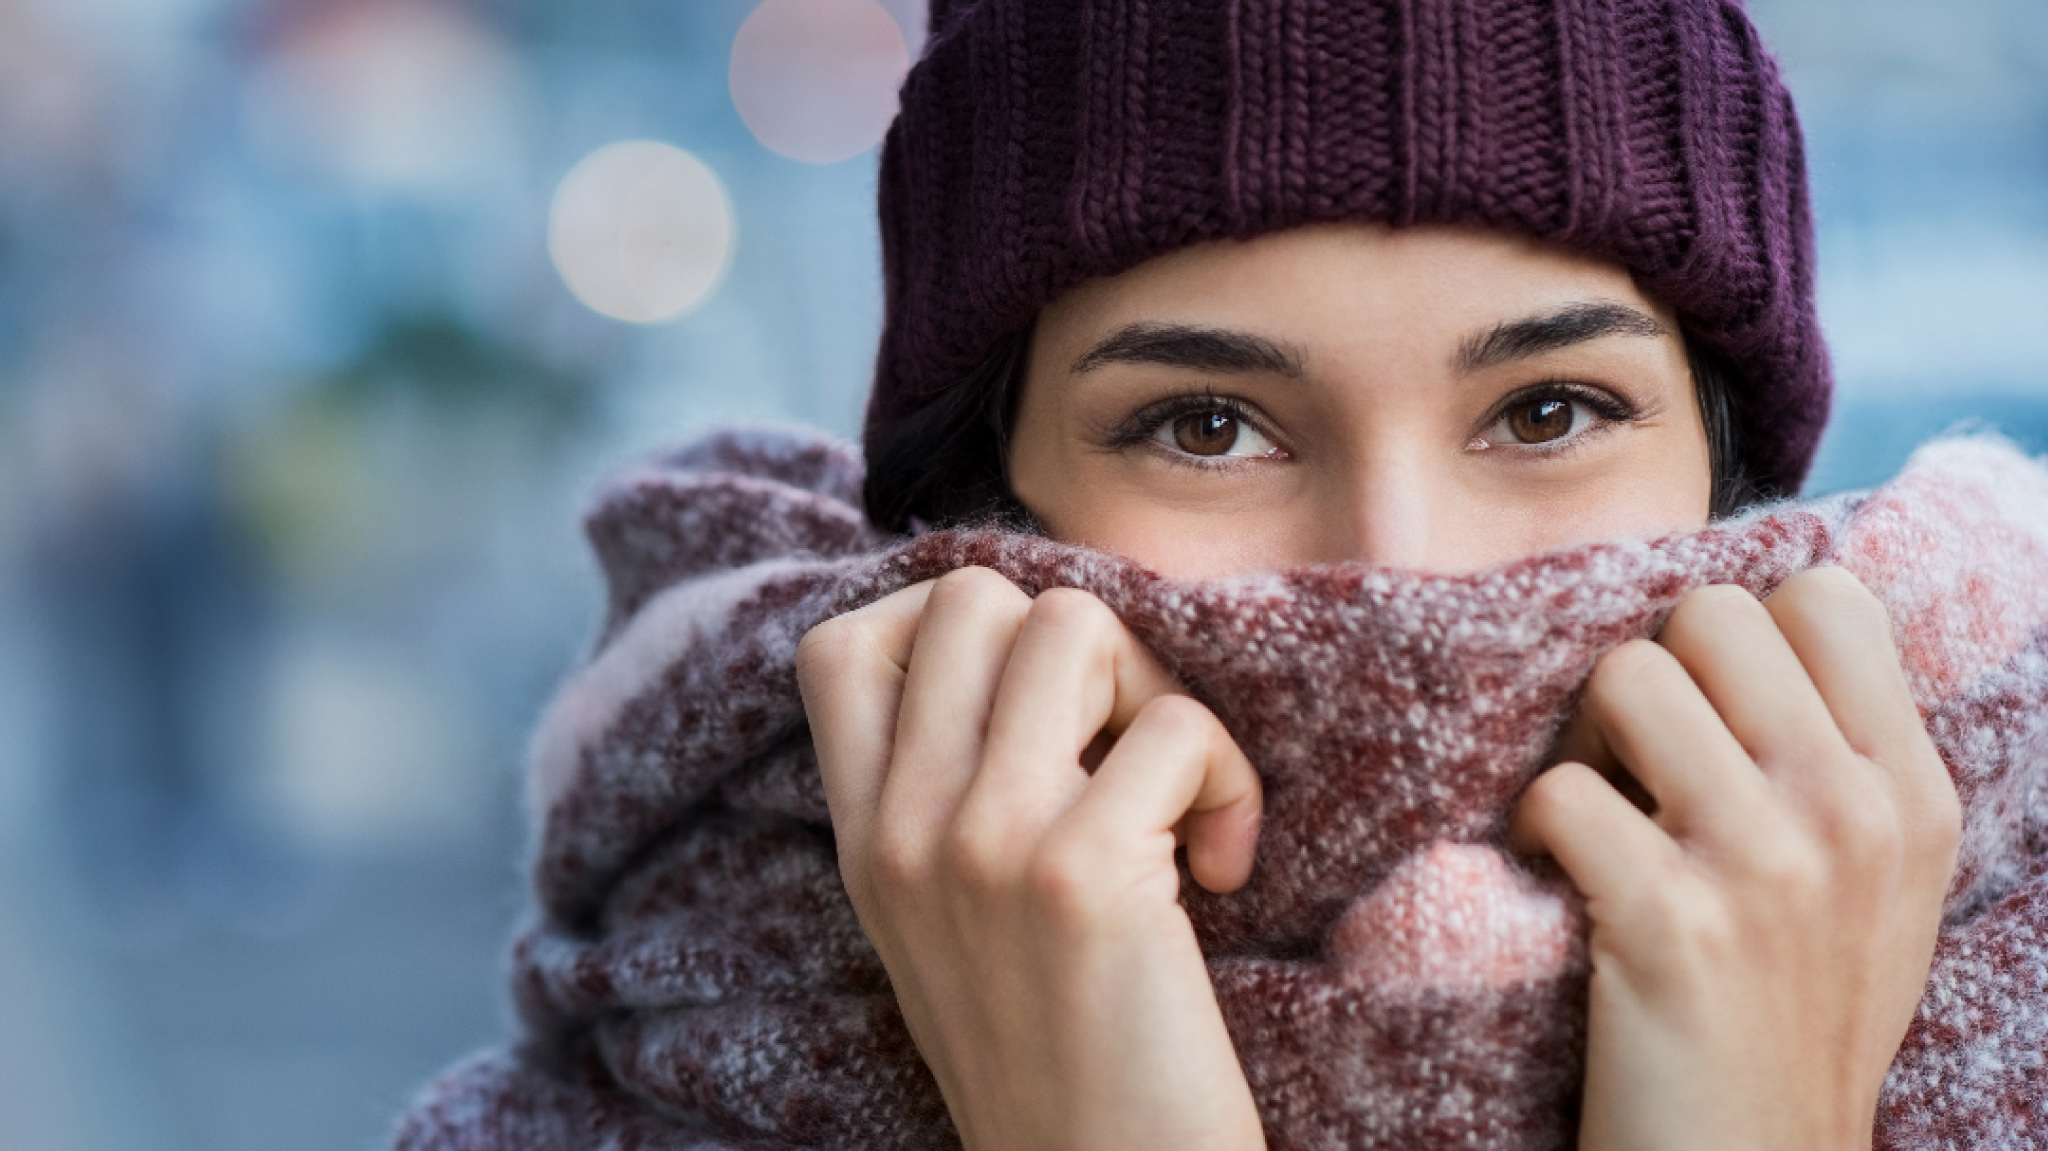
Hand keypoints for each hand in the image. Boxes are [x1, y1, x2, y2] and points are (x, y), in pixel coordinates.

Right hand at [797, 567, 1267, 1150]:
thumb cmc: (1055, 1059)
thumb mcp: (944, 927)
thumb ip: (945, 803)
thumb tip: (1028, 656)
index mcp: (864, 842)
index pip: (842, 646)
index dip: (948, 630)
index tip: (1032, 708)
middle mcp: (904, 830)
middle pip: (974, 597)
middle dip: (1079, 645)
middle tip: (1122, 747)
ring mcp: (982, 844)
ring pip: (1075, 625)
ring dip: (1157, 692)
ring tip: (1178, 798)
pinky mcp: (1079, 875)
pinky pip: (1177, 726)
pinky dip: (1230, 782)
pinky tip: (1224, 870)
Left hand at [1510, 568, 1961, 1150]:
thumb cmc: (1792, 1016)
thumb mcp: (1875, 884)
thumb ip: (1837, 759)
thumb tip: (1751, 627)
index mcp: (1910, 792)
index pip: (1825, 596)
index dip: (1738, 636)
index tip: (1708, 714)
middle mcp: (1852, 812)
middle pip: (1709, 616)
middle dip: (1650, 674)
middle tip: (1631, 764)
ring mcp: (1766, 863)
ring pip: (1626, 678)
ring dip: (1581, 743)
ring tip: (1593, 819)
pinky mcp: (1671, 922)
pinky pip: (1560, 791)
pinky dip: (1531, 830)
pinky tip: (1552, 882)